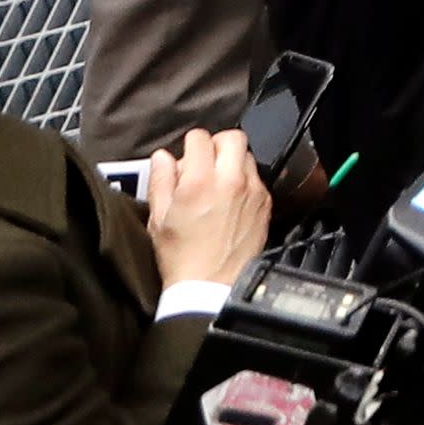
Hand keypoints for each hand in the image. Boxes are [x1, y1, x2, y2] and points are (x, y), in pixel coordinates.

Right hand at [138, 127, 271, 294]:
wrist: (210, 287)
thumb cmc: (180, 257)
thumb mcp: (158, 219)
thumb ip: (160, 181)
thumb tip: (162, 157)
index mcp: (199, 182)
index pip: (200, 138)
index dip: (190, 144)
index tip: (186, 157)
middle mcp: (230, 181)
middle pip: (232, 137)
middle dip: (216, 145)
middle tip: (205, 162)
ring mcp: (252, 191)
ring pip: (247, 155)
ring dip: (232, 161)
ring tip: (218, 182)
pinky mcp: (265, 203)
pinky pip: (257, 178)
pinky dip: (245, 181)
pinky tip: (232, 199)